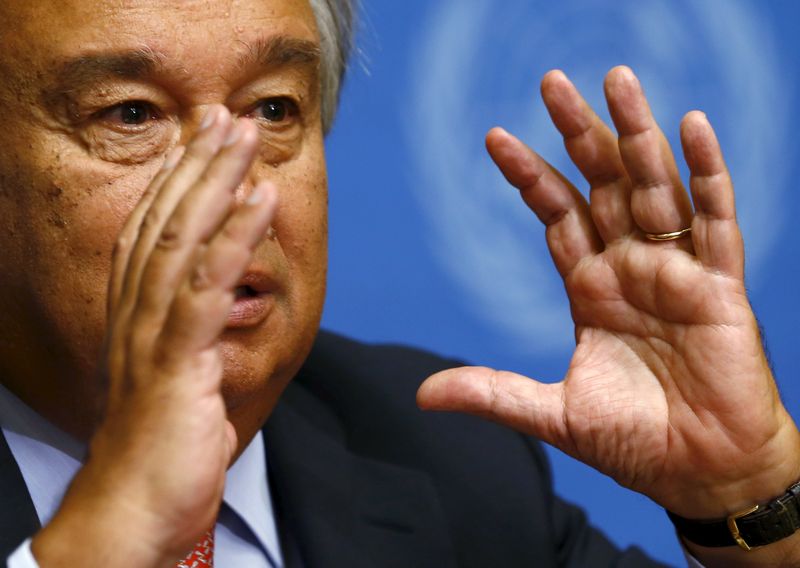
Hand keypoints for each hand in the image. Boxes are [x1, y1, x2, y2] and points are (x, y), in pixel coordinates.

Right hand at [31, 106, 275, 566]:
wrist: (134, 514)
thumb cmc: (163, 450)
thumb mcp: (179, 382)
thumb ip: (190, 337)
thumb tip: (216, 309)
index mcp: (136, 317)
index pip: (153, 233)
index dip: (176, 181)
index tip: (203, 140)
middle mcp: (135, 315)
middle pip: (165, 222)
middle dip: (197, 163)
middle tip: (225, 114)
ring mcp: (152, 336)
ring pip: (182, 240)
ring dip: (215, 181)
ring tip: (243, 133)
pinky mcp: (176, 363)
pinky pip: (206, 288)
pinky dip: (234, 237)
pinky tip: (259, 199)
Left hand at [417, 67, 799, 557]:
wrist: (703, 475)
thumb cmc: (636, 444)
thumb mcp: (554, 413)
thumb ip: (494, 393)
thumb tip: (423, 394)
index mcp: (589, 289)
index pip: (555, 215)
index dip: (528, 176)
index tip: (495, 137)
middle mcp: (629, 269)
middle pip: (600, 185)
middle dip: (577, 134)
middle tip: (551, 82)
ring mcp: (675, 273)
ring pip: (655, 187)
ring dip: (637, 134)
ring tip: (616, 80)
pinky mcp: (722, 287)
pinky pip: (717, 221)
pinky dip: (707, 174)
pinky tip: (691, 128)